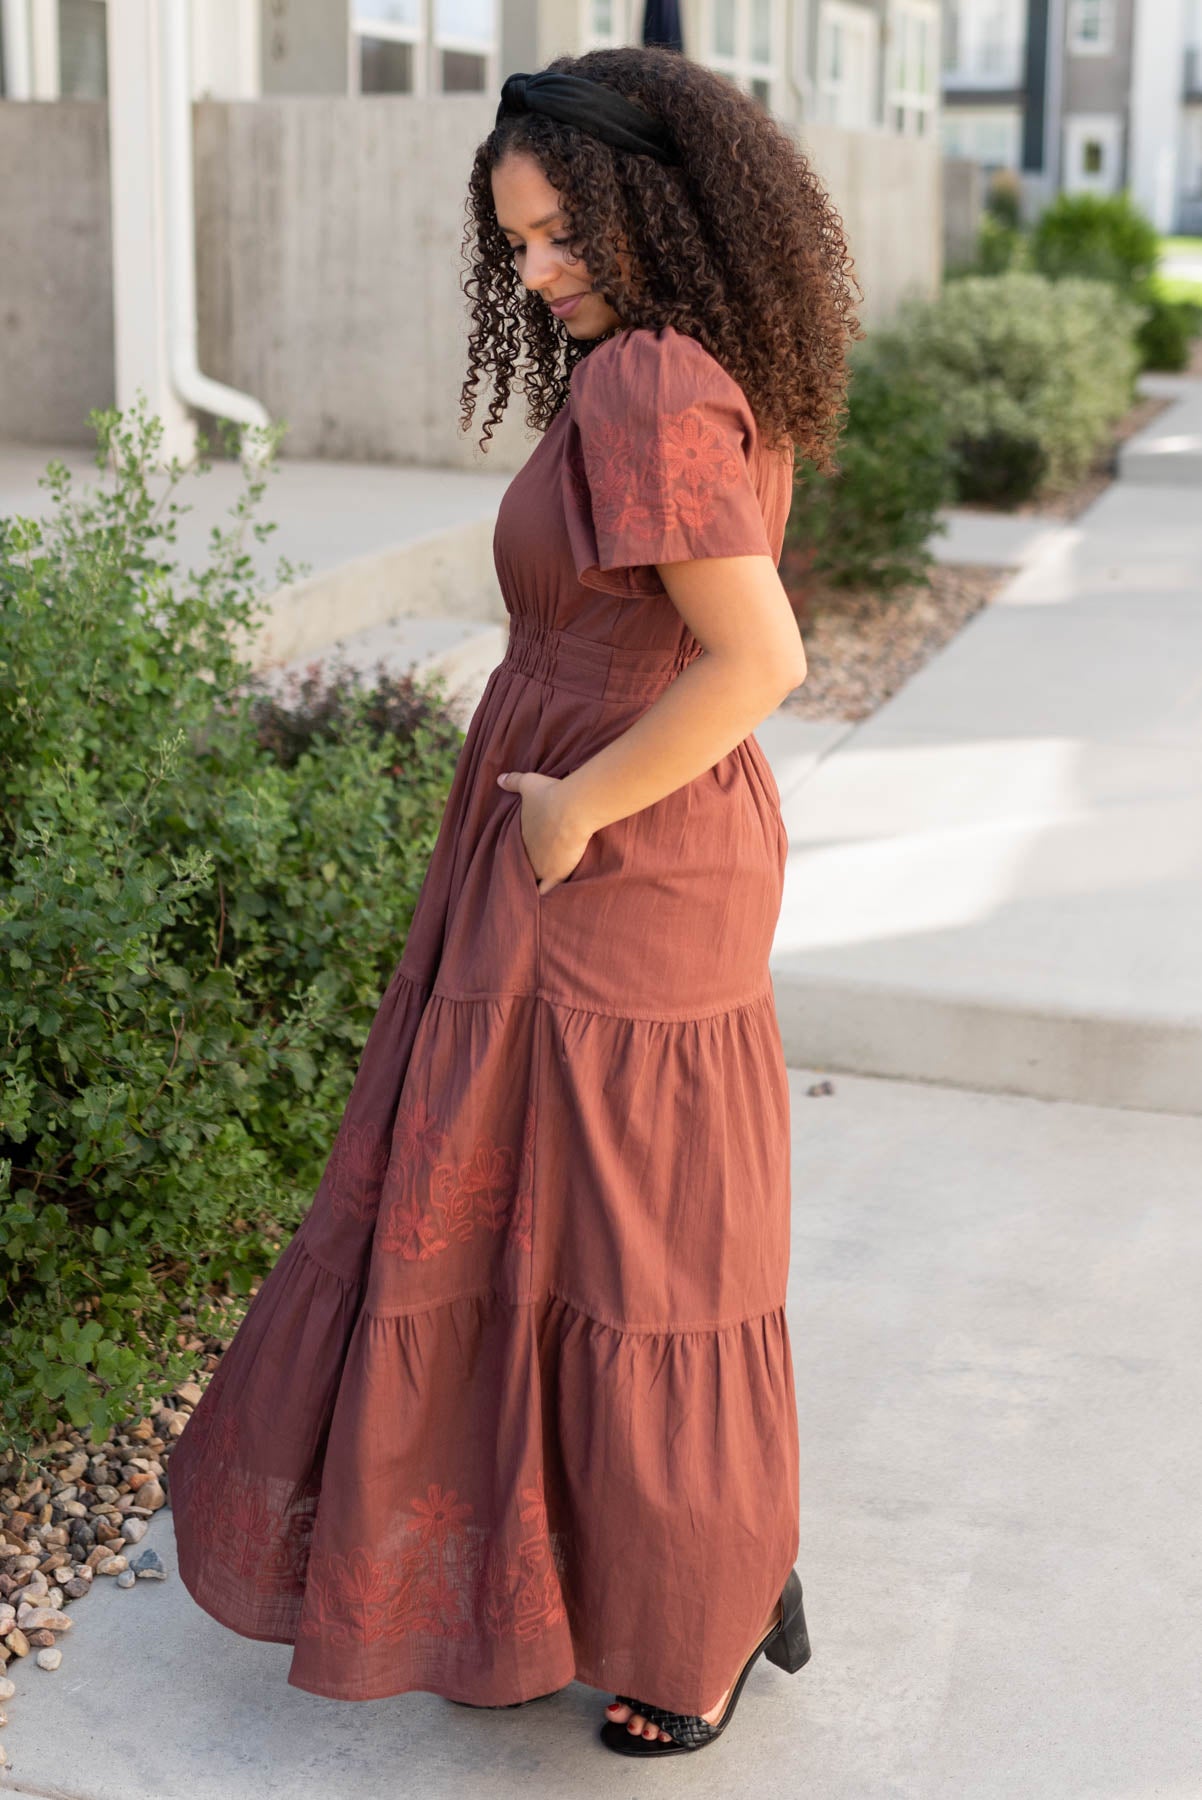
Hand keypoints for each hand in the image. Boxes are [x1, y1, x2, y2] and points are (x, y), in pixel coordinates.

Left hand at [496, 769, 592, 895]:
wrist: (570, 808)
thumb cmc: (550, 795)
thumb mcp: (528, 783)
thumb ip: (512, 781)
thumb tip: (499, 778)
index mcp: (515, 838)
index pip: (511, 852)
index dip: (516, 854)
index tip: (522, 854)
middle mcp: (524, 855)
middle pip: (521, 868)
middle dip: (525, 870)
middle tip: (530, 872)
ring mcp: (539, 866)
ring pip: (532, 882)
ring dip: (535, 884)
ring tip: (538, 891)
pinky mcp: (556, 874)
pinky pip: (547, 891)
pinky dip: (548, 896)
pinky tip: (549, 901)